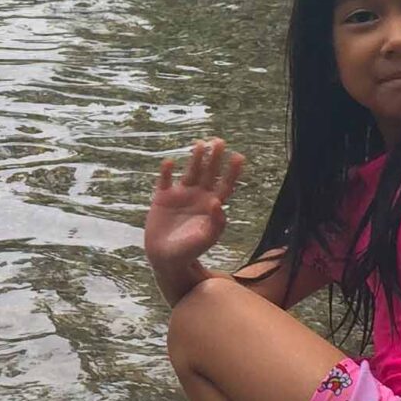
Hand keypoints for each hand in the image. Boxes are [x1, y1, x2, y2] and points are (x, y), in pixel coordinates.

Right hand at [145, 138, 241, 287]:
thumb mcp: (206, 239)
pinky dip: (166, 172)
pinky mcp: (162, 198)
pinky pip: (165, 181)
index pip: (225, 184)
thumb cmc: (190, 250)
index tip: (238, 156)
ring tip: (200, 144)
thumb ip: (216, 223)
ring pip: (190, 172)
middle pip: (209, 173)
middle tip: (219, 142)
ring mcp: (180, 195)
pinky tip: (170, 163)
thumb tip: (218, 202)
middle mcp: (198, 196)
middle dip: (214, 158)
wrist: (166, 258)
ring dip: (195, 158)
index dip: (232, 171)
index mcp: (212, 205)